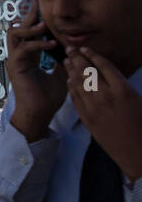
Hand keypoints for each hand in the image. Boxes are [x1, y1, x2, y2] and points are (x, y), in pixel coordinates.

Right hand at [6, 0, 67, 141]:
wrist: (40, 114)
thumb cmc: (48, 98)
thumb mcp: (60, 74)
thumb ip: (61, 61)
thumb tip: (70, 48)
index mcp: (28, 57)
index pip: (29, 33)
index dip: (34, 20)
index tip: (41, 7)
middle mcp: (19, 56)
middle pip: (18, 28)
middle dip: (28, 16)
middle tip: (37, 4)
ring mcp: (15, 60)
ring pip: (14, 34)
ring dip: (29, 28)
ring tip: (44, 25)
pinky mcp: (16, 67)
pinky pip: (22, 49)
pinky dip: (37, 44)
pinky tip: (51, 44)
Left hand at [66, 46, 141, 182]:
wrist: (137, 153)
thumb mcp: (138, 100)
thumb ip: (121, 85)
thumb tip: (108, 73)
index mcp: (123, 90)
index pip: (104, 66)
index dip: (92, 55)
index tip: (85, 48)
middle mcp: (106, 96)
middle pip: (87, 71)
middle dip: (77, 58)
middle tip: (69, 49)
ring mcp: (93, 108)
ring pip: (78, 83)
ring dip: (71, 70)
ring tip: (67, 61)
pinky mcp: (86, 118)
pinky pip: (75, 97)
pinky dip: (71, 86)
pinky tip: (68, 80)